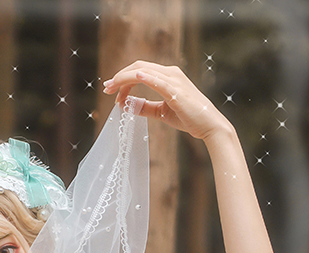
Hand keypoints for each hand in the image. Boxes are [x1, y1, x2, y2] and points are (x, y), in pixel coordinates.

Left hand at [103, 61, 230, 143]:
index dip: (122, 79)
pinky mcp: (176, 90)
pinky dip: (145, 77)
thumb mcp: (161, 112)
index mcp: (166, 76)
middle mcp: (170, 73)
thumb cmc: (187, 117)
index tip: (111, 92)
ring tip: (111, 89)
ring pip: (144, 71)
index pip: (139, 71)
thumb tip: (128, 106)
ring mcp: (174, 80)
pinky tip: (135, 77)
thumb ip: (145, 107)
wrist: (207, 124)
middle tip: (106, 89)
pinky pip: (158, 80)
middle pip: (138, 67)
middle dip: (119, 77)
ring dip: (125, 79)